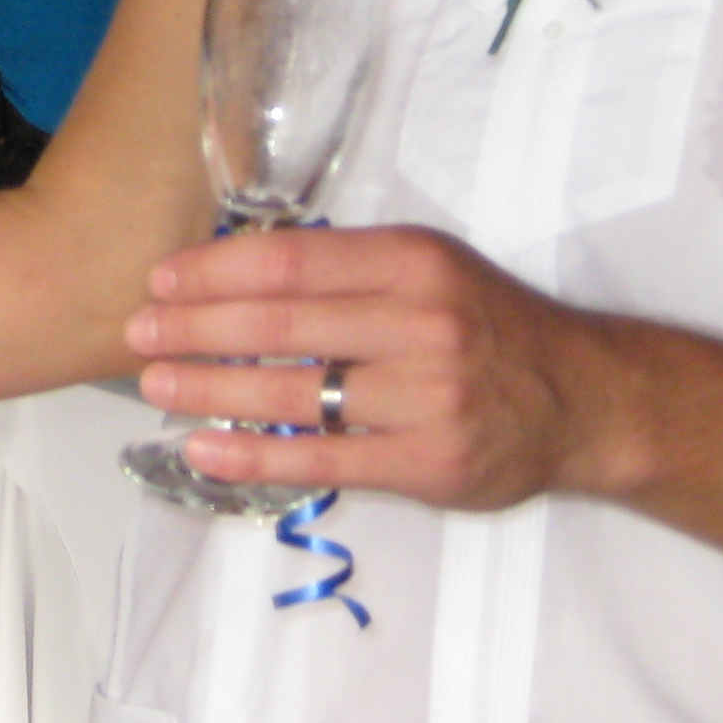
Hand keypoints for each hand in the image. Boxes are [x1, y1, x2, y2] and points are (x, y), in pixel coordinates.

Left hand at [126, 224, 619, 509]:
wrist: (585, 401)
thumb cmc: (488, 327)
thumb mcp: (430, 270)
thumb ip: (348, 270)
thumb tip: (235, 271)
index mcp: (414, 262)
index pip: (292, 259)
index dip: (215, 271)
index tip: (160, 280)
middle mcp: (420, 323)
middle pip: (284, 323)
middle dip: (197, 329)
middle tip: (138, 334)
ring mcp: (425, 397)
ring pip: (295, 393)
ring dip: (212, 390)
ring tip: (158, 386)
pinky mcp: (427, 463)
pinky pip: (323, 460)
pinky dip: (254, 456)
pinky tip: (205, 449)